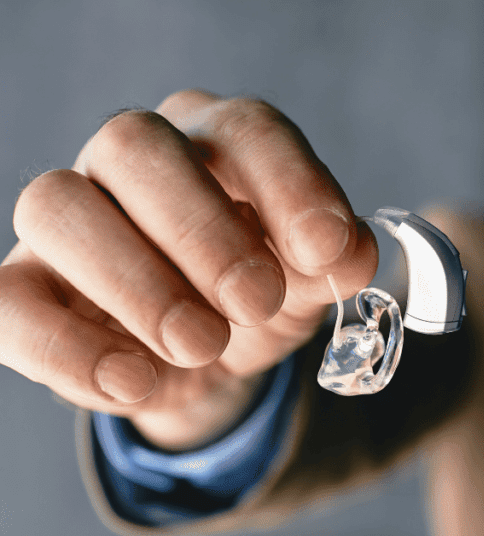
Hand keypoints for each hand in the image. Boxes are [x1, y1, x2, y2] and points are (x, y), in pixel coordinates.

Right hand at [0, 90, 377, 449]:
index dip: (289, 184)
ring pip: (56, 204)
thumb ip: (334, 262)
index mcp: (218, 140)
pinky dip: (67, 347)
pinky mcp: (27, 285)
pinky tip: (136, 384)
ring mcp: (72, 216)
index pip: (246, 128)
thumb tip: (348, 254)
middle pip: (134, 143)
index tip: (324, 252)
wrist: (213, 354)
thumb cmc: (263, 292)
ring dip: (137, 283)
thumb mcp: (312, 280)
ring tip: (202, 346)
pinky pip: (8, 300)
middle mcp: (135, 160)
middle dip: (202, 230)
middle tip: (254, 304)